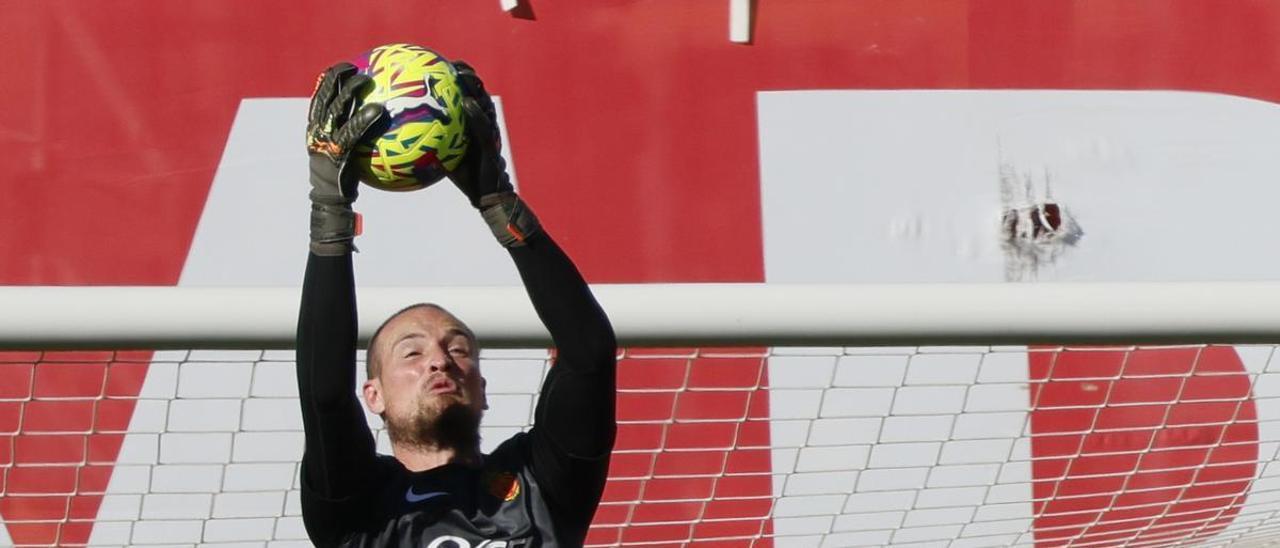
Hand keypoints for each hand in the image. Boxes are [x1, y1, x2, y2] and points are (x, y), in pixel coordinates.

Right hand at [305, 62, 386, 254]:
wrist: (331, 206)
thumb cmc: (343, 183)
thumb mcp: (344, 158)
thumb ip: (353, 140)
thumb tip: (377, 128)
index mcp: (314, 132)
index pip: (318, 99)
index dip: (328, 80)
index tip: (343, 67)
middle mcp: (315, 133)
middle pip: (324, 98)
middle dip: (336, 79)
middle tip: (355, 67)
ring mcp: (323, 143)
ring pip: (335, 110)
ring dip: (349, 92)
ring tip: (366, 80)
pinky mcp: (335, 154)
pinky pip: (352, 132)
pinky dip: (365, 119)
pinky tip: (381, 109)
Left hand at [448, 61, 540, 247]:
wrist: (488, 197)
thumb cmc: (467, 178)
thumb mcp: (446, 155)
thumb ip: (431, 142)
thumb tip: (400, 137)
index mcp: (474, 123)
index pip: (468, 94)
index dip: (459, 77)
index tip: (444, 64)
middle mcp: (484, 124)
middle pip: (478, 93)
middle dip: (468, 76)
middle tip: (454, 64)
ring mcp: (489, 134)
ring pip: (485, 105)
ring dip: (475, 89)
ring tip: (464, 76)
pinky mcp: (491, 146)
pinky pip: (484, 127)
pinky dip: (476, 114)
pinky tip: (467, 104)